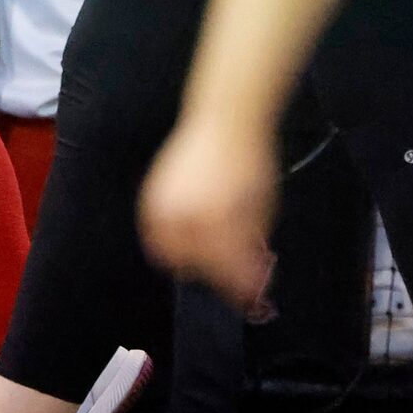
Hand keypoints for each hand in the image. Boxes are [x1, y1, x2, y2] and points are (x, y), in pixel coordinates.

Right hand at [139, 118, 279, 313]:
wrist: (223, 120)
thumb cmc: (248, 160)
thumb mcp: (261, 206)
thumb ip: (252, 241)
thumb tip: (252, 270)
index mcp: (216, 219)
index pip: (225, 267)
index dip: (240, 284)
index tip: (250, 292)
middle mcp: (184, 215)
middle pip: (195, 265)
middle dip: (215, 274)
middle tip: (232, 277)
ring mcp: (163, 204)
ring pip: (167, 252)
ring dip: (189, 261)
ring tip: (208, 261)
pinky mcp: (152, 194)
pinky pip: (153, 231)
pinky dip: (167, 243)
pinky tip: (185, 241)